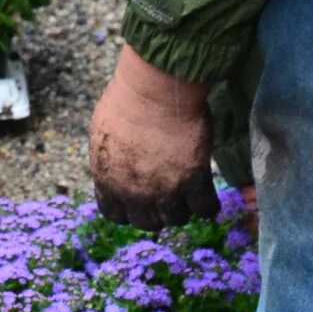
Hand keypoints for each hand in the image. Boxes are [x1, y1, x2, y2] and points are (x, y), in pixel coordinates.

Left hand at [89, 45, 217, 224]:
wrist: (155, 89)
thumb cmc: (127, 100)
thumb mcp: (104, 133)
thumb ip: (110, 158)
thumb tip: (115, 163)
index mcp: (107, 180)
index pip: (115, 215)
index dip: (128, 210)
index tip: (138, 202)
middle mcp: (133, 192)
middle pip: (146, 222)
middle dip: (156, 213)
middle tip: (166, 198)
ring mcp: (164, 190)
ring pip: (176, 219)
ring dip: (181, 210)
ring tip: (188, 196)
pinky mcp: (193, 180)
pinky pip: (204, 208)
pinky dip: (208, 207)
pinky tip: (208, 198)